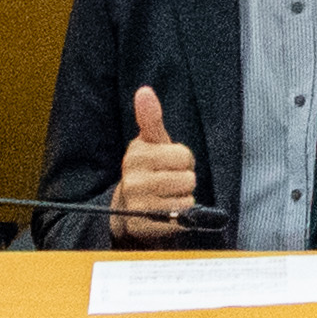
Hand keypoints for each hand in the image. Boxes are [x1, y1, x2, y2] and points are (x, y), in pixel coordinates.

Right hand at [114, 83, 205, 242]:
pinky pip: (181, 218)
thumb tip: (144, 91)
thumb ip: (151, 118)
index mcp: (136, 155)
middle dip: (183, 179)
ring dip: (182, 198)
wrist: (128, 207)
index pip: (184, 156)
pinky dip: (180, 216)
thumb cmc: (148, 168)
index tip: (168, 162)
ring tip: (166, 196)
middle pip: (188, 178)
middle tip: (168, 181)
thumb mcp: (150, 142)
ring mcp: (138, 205)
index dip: (183, 159)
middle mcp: (133, 180)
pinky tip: (166, 212)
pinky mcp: (145, 226)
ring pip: (186, 198)